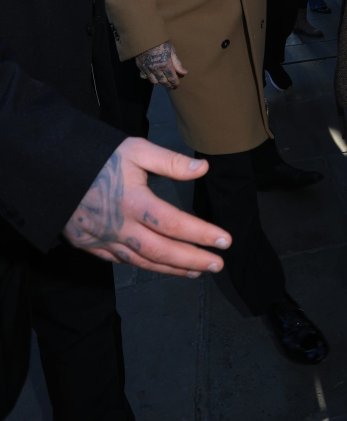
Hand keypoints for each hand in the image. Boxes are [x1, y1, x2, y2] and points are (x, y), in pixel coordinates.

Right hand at [63, 137, 231, 276]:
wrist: (47, 167)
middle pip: (162, 251)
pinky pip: (121, 262)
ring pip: (143, 262)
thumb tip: (203, 169)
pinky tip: (160, 266)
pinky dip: (145, 266)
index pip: (175, 224)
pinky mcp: (89, 246)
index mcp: (132, 201)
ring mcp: (102, 240)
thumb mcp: (134, 149)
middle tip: (218, 265)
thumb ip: (170, 161)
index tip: (225, 241)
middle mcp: (118, 226)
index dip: (202, 235)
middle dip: (193, 260)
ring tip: (196, 271)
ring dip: (172, 269)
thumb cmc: (95, 155)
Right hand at [136, 40, 186, 88]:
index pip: (172, 78)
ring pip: (154, 81)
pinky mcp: (140, 66)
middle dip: (169, 85)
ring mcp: (147, 68)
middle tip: (172, 85)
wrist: (144, 36)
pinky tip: (156, 77)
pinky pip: (147, 76)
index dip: (175, 83)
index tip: (177, 85)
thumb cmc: (160, 41)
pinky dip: (152, 78)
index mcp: (165, 64)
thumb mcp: (171, 50)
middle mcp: (156, 68)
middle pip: (163, 81)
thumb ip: (177, 63)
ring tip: (164, 82)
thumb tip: (184, 72)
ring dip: (160, 83)